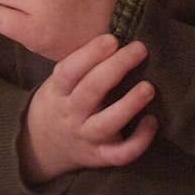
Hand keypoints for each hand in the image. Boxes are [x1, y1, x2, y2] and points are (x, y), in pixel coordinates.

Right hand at [19, 34, 157, 182]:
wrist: (42, 147)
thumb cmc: (60, 104)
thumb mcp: (58, 83)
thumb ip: (81, 66)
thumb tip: (118, 38)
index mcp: (57, 92)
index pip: (69, 71)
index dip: (90, 54)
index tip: (112, 39)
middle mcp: (70, 115)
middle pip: (91, 91)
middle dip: (116, 68)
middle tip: (139, 49)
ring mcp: (86, 138)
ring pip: (107, 123)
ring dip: (129, 104)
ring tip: (148, 87)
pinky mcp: (101, 157)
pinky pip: (121, 153)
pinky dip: (139, 140)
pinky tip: (152, 120)